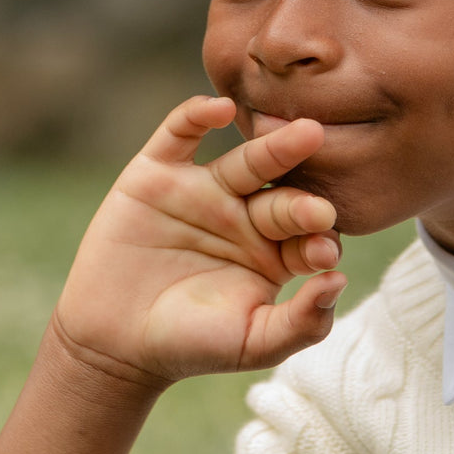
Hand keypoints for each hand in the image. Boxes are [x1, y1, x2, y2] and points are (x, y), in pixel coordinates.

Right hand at [52, 95, 345, 390]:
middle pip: (282, 194)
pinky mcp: (158, 171)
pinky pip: (180, 133)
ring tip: (306, 133)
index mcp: (276, 248)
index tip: (325, 253)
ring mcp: (204, 188)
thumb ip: (302, 321)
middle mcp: (246, 211)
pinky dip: (197, 115)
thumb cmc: (191, 345)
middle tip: (320, 206)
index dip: (319, 241)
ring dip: (275, 146)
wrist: (113, 342)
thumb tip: (341, 281)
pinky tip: (220, 108)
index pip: (308, 236)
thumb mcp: (252, 343)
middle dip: (301, 200)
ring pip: (245, 159)